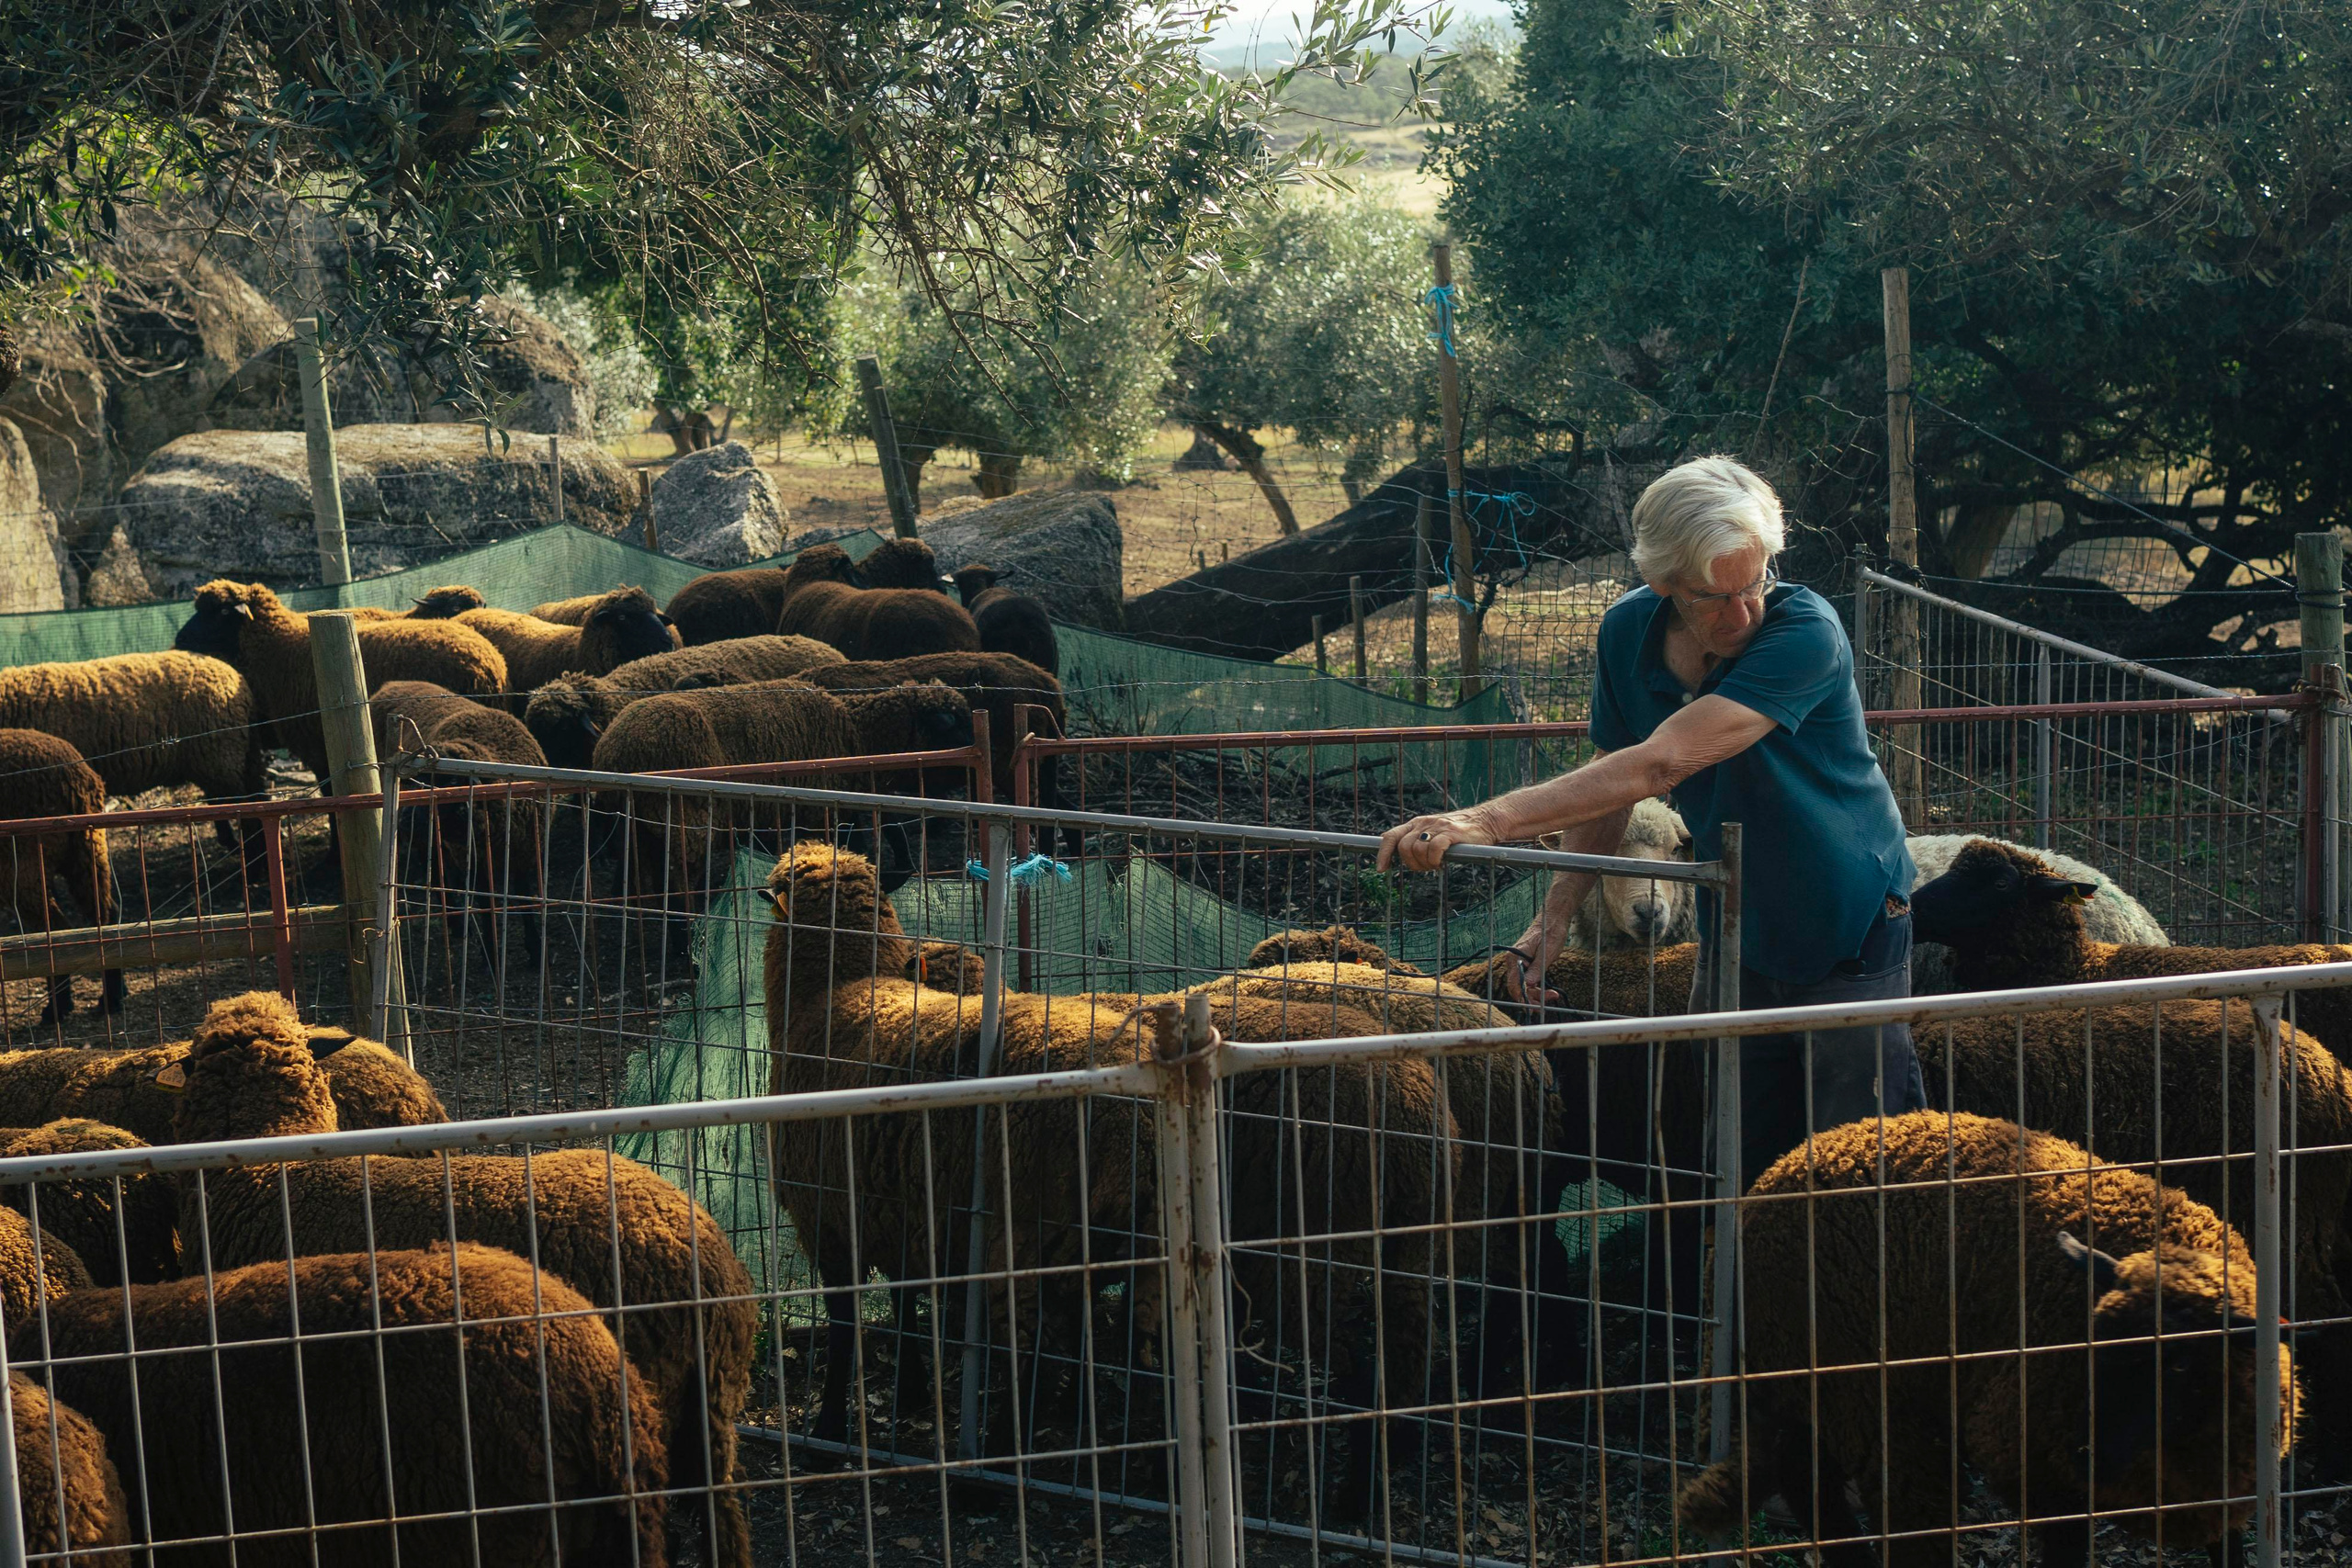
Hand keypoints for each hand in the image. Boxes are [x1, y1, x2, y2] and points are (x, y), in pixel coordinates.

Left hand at [1376, 809, 1496, 871]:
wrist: (1486, 821)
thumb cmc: (1458, 832)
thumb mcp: (1433, 832)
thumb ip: (1417, 839)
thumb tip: (1398, 850)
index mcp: (1416, 823)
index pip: (1391, 836)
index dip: (1383, 853)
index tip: (1381, 869)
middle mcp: (1424, 823)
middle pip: (1403, 848)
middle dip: (1411, 863)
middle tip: (1425, 868)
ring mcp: (1437, 827)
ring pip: (1417, 850)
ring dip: (1425, 864)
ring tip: (1436, 865)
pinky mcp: (1451, 833)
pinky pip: (1434, 849)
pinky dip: (1435, 860)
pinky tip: (1442, 863)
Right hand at [1501, 913, 1566, 1006]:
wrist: (1552, 919)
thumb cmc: (1550, 932)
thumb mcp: (1547, 953)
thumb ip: (1537, 969)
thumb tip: (1527, 985)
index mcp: (1515, 957)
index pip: (1514, 984)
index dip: (1524, 997)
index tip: (1537, 1005)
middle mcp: (1514, 961)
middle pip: (1518, 988)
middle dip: (1533, 997)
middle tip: (1551, 998)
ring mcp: (1519, 963)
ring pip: (1523, 986)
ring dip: (1537, 994)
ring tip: (1553, 995)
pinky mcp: (1526, 965)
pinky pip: (1528, 981)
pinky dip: (1537, 988)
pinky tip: (1549, 991)